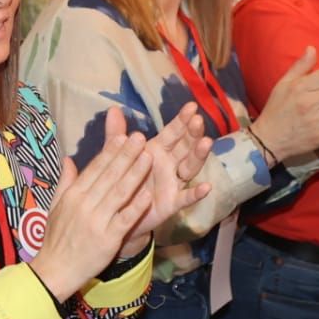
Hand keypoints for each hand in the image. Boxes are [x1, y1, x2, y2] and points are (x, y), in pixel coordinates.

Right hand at [29, 109, 152, 301]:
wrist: (56, 269)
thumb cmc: (56, 238)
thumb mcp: (55, 207)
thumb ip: (65, 182)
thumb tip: (68, 159)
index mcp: (73, 195)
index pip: (95, 168)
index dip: (111, 151)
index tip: (123, 136)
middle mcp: (84, 205)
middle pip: (109, 176)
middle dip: (126, 155)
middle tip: (140, 138)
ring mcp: (97, 221)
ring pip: (119, 193)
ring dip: (135, 174)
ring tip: (149, 157)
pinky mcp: (108, 239)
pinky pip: (125, 219)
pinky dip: (136, 207)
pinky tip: (149, 195)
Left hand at [127, 103, 212, 250]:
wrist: (116, 211)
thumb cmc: (121, 179)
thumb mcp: (116, 156)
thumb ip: (116, 134)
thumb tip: (112, 109)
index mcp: (157, 150)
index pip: (173, 132)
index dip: (182, 120)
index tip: (191, 106)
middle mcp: (169, 164)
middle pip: (185, 146)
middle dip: (192, 133)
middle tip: (197, 120)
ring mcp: (173, 183)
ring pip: (190, 167)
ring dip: (198, 155)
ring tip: (206, 142)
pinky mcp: (171, 203)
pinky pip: (186, 198)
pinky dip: (196, 193)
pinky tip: (206, 187)